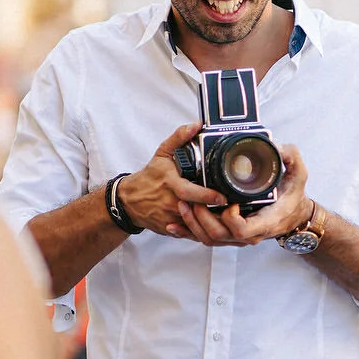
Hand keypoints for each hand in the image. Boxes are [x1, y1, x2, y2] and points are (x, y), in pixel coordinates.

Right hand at [118, 123, 227, 238]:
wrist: (129, 201)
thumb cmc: (149, 177)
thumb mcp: (162, 153)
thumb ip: (179, 138)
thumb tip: (196, 125)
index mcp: (170, 183)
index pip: (190, 192)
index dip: (207, 196)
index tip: (222, 197)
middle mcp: (170, 203)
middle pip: (195, 211)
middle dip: (213, 212)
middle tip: (230, 209)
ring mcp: (170, 218)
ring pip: (194, 224)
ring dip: (210, 222)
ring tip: (227, 218)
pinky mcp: (171, 229)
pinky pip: (189, 233)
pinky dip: (201, 230)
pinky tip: (214, 226)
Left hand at [175, 145, 312, 246]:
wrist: (294, 214)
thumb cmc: (294, 196)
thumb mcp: (299, 175)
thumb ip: (292, 159)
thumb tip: (281, 147)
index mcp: (265, 221)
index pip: (241, 231)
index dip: (230, 219)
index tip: (227, 202)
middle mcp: (250, 234)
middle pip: (219, 236)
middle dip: (202, 220)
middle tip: (192, 201)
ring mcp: (238, 237)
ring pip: (209, 239)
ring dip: (193, 225)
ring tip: (182, 206)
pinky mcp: (229, 235)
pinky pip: (205, 239)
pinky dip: (188, 233)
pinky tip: (173, 226)